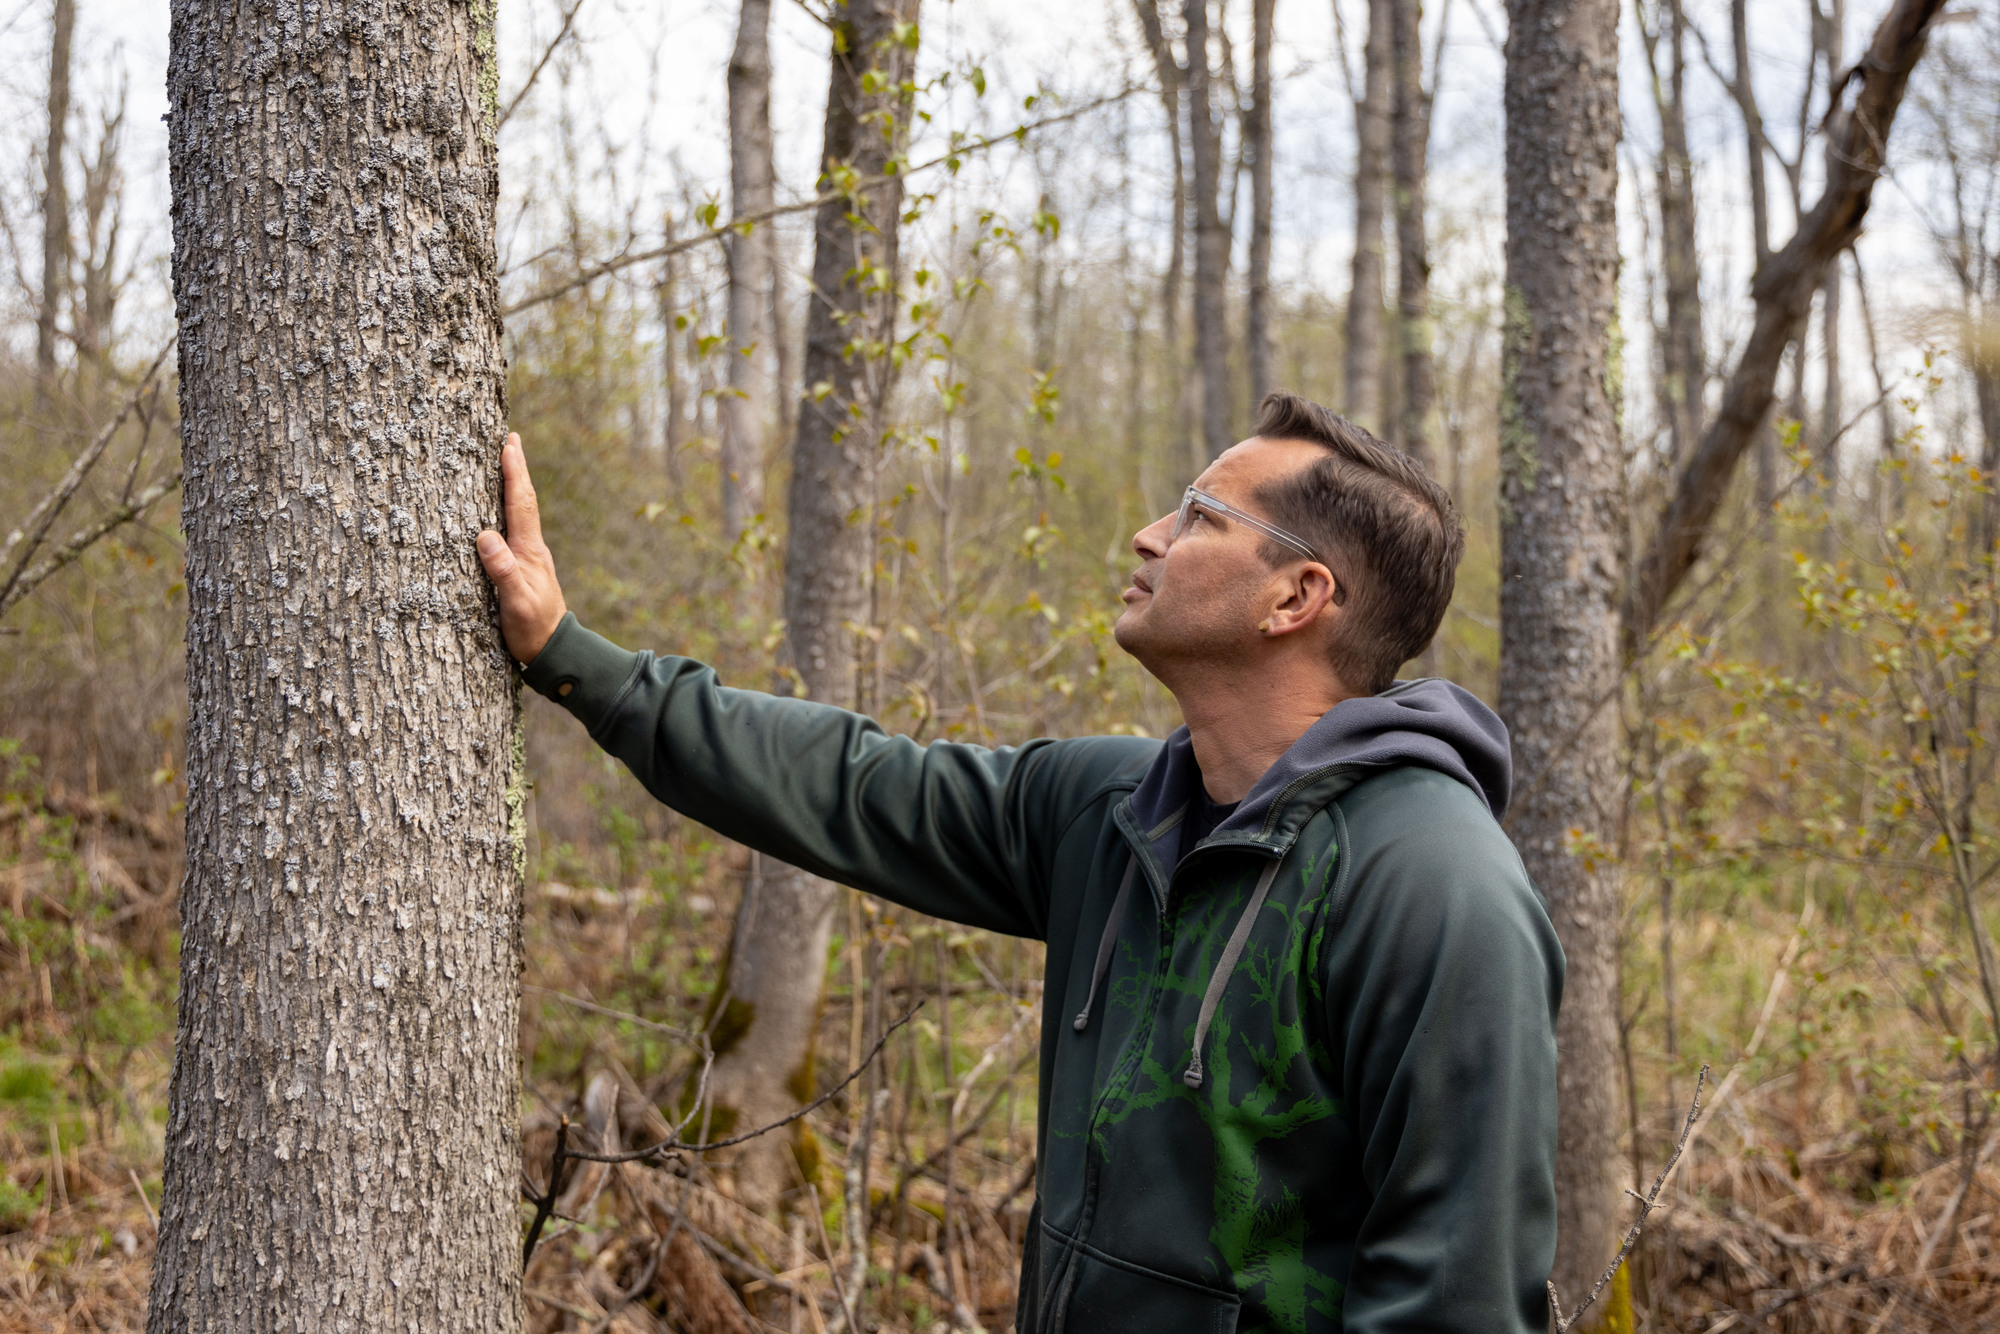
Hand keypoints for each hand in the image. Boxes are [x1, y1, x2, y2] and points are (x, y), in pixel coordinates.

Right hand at [476, 433, 567, 664]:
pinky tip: (503, 509)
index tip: (509, 444)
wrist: (554, 651)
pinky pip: (516, 528)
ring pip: (521, 512)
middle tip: (511, 439)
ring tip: (508, 462)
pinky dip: (510, 509)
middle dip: (517, 469)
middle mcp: (532, 548)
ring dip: (514, 485)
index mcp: (530, 551)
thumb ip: (503, 571)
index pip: (521, 504)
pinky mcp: (525, 567)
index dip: (514, 473)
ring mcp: (530, 557)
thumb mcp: (515, 603)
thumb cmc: (532, 629)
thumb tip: (485, 537)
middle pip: (524, 501)